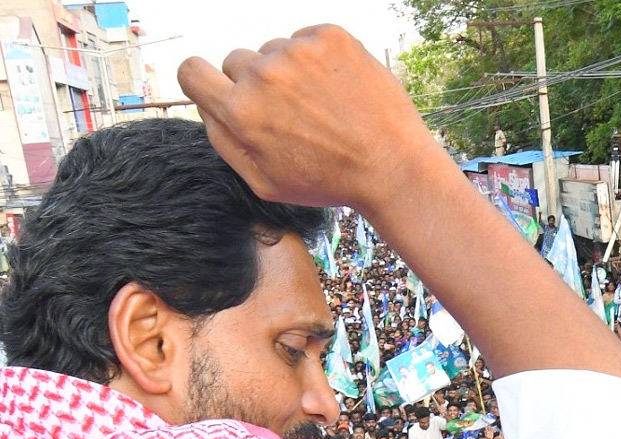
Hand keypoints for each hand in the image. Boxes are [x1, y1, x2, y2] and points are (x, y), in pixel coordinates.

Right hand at [178, 25, 424, 210]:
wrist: (393, 166)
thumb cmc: (329, 181)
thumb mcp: (264, 182)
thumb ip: (224, 142)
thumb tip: (207, 107)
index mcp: (240, 112)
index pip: (191, 72)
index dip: (205, 82)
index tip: (224, 90)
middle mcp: (263, 74)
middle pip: (236, 62)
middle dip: (256, 85)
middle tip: (294, 115)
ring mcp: (298, 51)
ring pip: (275, 51)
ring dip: (291, 73)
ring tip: (324, 108)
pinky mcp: (330, 37)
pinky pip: (307, 39)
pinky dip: (319, 60)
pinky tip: (340, 92)